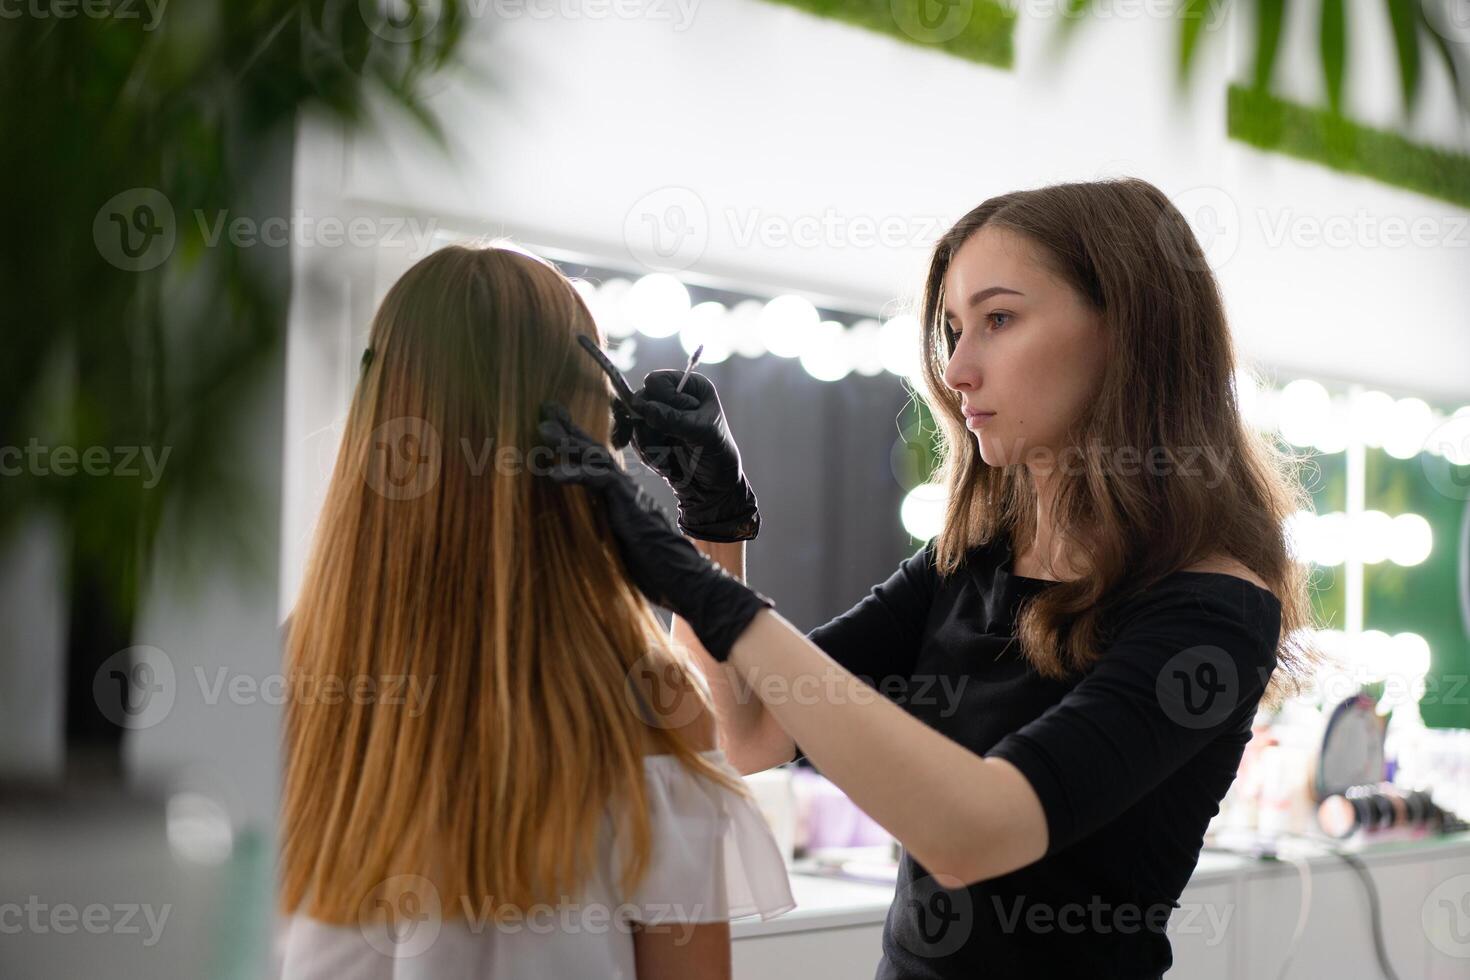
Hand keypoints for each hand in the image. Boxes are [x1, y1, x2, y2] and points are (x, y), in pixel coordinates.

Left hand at [538, 401, 772, 661]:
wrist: (686, 581)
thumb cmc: (658, 571)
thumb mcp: (622, 548)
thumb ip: (607, 532)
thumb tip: (583, 535)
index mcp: (622, 498)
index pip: (596, 466)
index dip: (575, 446)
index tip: (555, 429)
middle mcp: (626, 491)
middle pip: (595, 453)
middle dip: (570, 430)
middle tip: (547, 410)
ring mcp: (629, 496)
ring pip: (597, 459)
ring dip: (569, 443)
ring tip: (544, 430)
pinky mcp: (630, 506)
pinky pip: (601, 482)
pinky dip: (577, 474)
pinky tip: (554, 473)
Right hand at [612, 370, 759, 542]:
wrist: (713, 488)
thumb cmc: (717, 456)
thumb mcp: (702, 434)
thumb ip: (672, 419)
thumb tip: (641, 406)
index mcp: (692, 388)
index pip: (658, 381)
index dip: (661, 399)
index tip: (679, 420)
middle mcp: (673, 399)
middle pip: (640, 401)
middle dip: (650, 426)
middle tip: (669, 443)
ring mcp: (660, 418)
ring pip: (634, 423)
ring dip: (650, 445)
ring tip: (671, 457)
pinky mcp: (651, 437)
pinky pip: (634, 442)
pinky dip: (648, 456)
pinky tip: (666, 464)